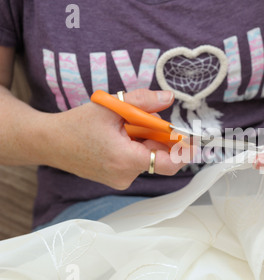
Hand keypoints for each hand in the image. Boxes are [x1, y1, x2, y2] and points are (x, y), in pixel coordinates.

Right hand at [43, 89, 186, 189]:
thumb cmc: (77, 124)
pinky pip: (137, 162)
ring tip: (125, 125)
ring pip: (148, 158)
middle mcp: (126, 176)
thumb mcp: (111, 106)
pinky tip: (120, 135)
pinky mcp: (116, 179)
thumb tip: (170, 97)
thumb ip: (143, 101)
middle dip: (159, 136)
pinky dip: (136, 147)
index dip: (185, 151)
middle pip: (159, 156)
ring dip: (146, 140)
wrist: (50, 142)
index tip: (195, 140)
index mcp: (127, 160)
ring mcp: (120, 180)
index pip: (169, 163)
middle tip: (144, 118)